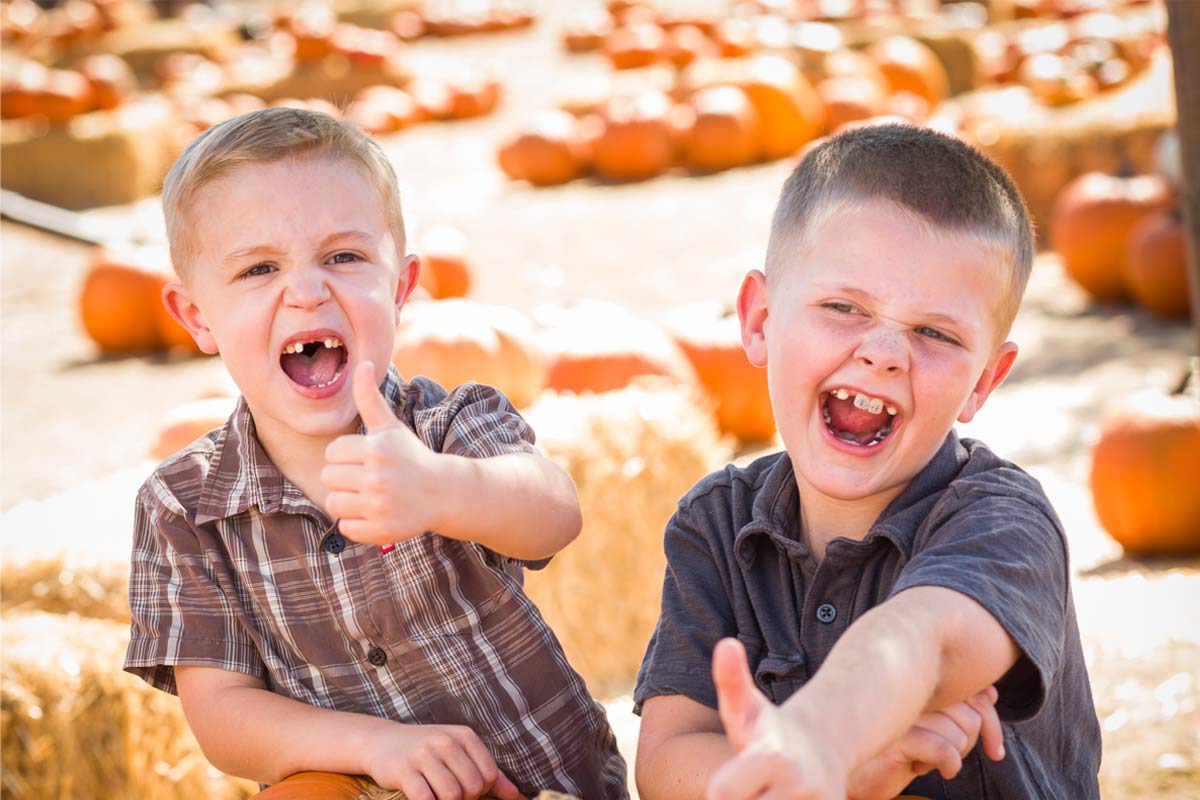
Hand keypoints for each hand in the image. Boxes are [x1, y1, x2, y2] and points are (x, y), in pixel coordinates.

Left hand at [322, 361, 443, 544]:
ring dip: (347, 501)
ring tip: (369, 496)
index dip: (345, 456)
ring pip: (333, 504)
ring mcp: (380, 506)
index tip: (365, 459)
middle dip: (344, 478)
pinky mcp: (381, 531)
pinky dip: (356, 523)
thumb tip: (362, 363)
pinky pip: (346, 527)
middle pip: (328, 478)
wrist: (442, 492)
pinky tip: (375, 513)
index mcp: (377, 449)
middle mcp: (378, 477)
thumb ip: (369, 398)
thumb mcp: (390, 427)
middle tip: (368, 478)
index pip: (332, 453)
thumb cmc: (410, 456)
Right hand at [363, 722, 521, 799]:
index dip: (482, 791)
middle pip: (472, 787)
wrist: (381, 742)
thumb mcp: (458, 752)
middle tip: (450, 796)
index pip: (489, 774)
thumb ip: (488, 773)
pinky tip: (425, 799)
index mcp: (464, 736)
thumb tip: (514, 795)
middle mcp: (446, 741)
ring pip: (452, 795)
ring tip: (437, 796)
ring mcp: (424, 755)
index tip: (467, 791)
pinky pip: (426, 799)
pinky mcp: (404, 771)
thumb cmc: (426, 751)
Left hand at [707, 638, 845, 799]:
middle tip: (748, 790)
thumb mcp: (747, 708)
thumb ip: (730, 680)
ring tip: (762, 793)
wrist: (822, 747)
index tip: (726, 788)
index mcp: (771, 757)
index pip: (724, 793)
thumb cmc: (770, 731)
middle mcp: (799, 785)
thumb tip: (725, 643)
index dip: (720, 793)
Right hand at [846, 687, 1003, 799]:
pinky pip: (943, 750)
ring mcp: (901, 709)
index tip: (994, 749)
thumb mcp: (932, 730)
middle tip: (947, 757)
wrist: (855, 775)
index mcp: (918, 681)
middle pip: (971, 715)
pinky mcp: (895, 736)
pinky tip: (927, 769)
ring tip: (927, 761)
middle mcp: (909, 688)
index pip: (973, 693)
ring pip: (959, 733)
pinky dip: (948, 766)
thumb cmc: (893, 751)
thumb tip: (992, 693)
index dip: (992, 722)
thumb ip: (958, 709)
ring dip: (953, 758)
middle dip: (970, 746)